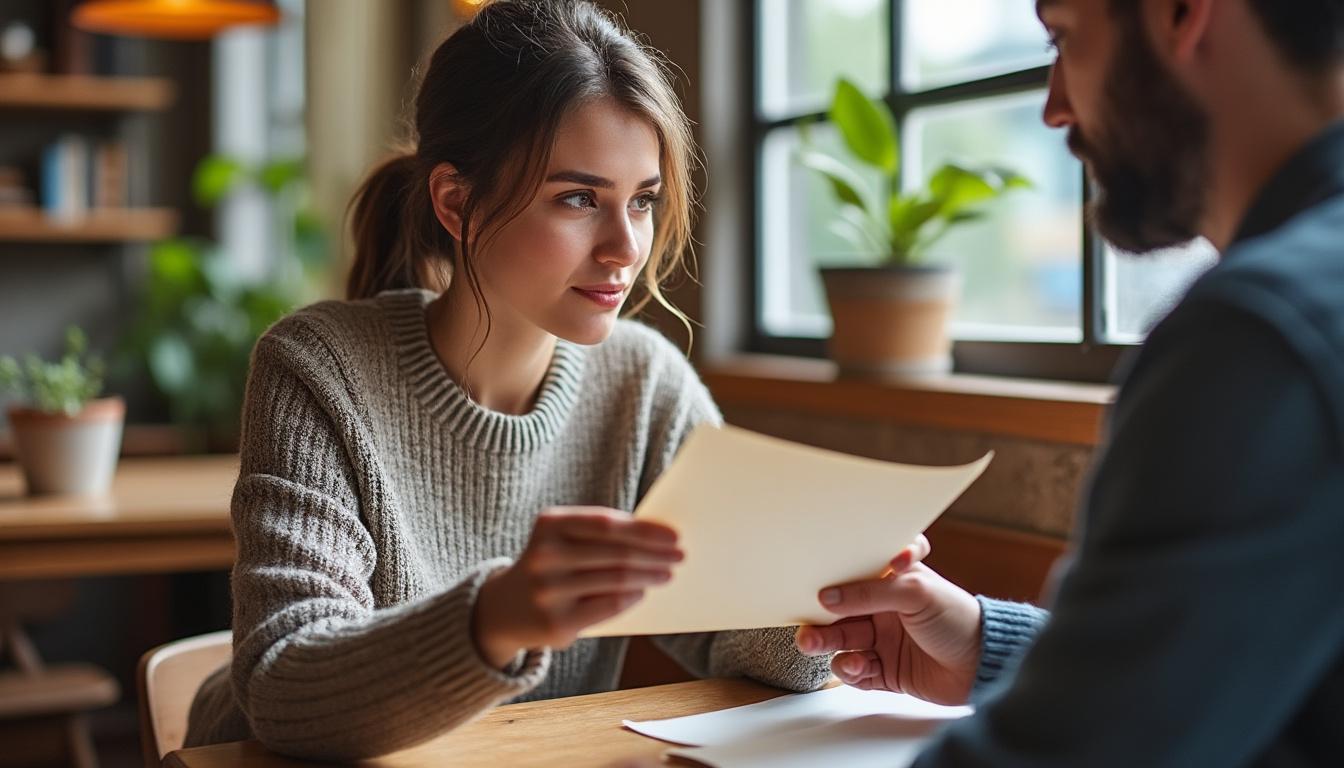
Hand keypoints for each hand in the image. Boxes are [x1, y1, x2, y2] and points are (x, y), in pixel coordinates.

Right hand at [472, 507, 681, 668]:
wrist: (504, 609)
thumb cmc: (552, 564)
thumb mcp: (564, 539)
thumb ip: (601, 535)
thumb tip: (658, 537)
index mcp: (549, 524)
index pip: (606, 523)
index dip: (645, 529)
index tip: (674, 534)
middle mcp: (545, 555)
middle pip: (616, 553)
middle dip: (655, 554)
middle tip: (680, 556)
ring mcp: (548, 591)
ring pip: (616, 581)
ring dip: (649, 576)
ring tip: (668, 574)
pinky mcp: (556, 623)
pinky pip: (607, 606)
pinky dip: (631, 598)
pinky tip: (642, 592)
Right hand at [795, 536, 981, 705]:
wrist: (984, 666)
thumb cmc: (960, 619)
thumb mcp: (916, 591)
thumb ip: (870, 592)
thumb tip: (829, 595)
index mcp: (892, 583)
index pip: (855, 574)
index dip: (837, 578)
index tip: (822, 585)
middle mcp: (885, 611)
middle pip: (841, 612)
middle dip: (820, 619)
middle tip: (806, 628)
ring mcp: (885, 642)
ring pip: (842, 641)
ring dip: (828, 644)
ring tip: (816, 645)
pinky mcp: (886, 671)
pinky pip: (856, 670)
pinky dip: (850, 670)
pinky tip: (857, 666)